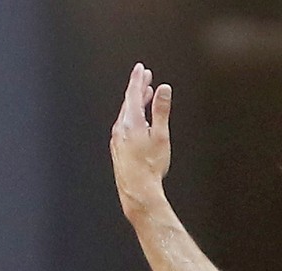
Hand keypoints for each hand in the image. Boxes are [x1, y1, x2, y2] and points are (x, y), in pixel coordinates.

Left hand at [110, 62, 172, 220]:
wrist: (137, 191)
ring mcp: (117, 139)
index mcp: (131, 122)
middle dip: (137, 89)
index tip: (141, 69)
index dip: (138, 79)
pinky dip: (132, 118)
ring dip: (136, 104)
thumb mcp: (160, 136)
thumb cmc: (150, 167)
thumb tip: (164, 89)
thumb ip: (161, 110)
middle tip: (145, 78)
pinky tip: (138, 123)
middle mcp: (120, 128)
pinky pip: (124, 127)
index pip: (133, 93)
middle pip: (128, 103)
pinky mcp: (118, 149)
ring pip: (126, 115)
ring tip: (145, 97)